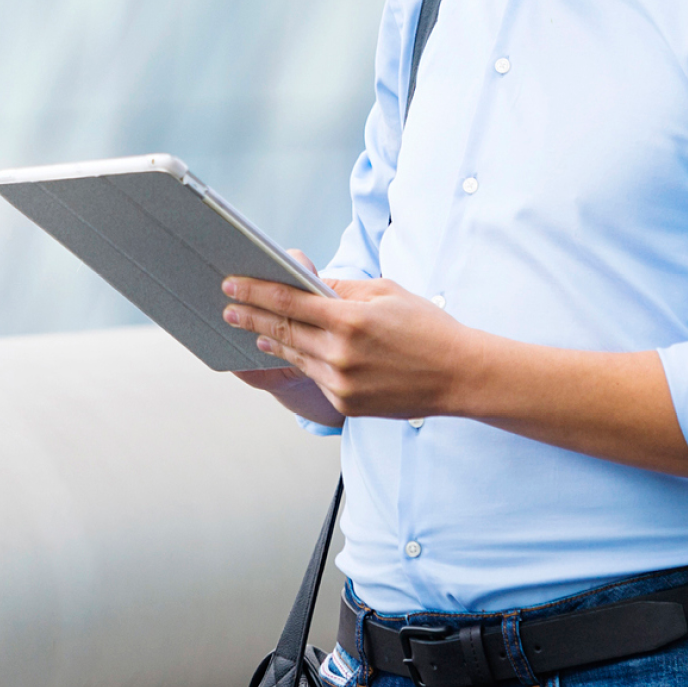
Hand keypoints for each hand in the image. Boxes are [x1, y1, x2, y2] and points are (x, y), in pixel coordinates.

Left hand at [221, 257, 487, 418]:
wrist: (460, 375)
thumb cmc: (426, 327)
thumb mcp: (386, 292)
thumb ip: (342, 288)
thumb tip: (308, 283)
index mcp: (350, 318)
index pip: (288, 301)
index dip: (254, 291)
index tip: (230, 284)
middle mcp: (341, 352)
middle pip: (282, 331)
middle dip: (251, 317)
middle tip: (227, 308)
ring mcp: (342, 382)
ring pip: (295, 356)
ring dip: (270, 341)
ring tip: (254, 330)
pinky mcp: (347, 403)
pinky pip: (316, 377)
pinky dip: (301, 361)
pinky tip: (286, 352)